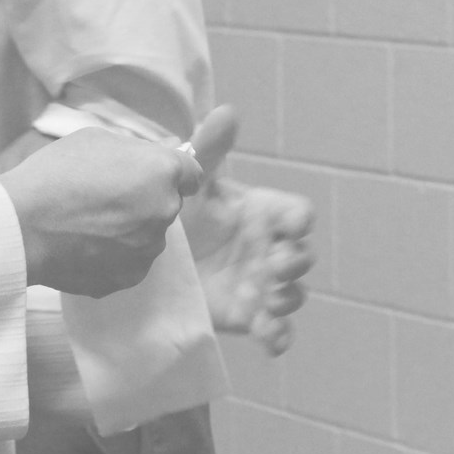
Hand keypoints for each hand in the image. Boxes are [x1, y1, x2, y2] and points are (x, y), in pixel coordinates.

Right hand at [0, 126, 201, 298]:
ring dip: (132, 231)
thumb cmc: (56, 173)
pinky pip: (129, 262)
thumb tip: (157, 155)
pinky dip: (114, 257)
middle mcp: (164, 211)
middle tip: (108, 199)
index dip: (173, 174)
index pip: (191, 174)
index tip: (154, 177)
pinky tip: (85, 247)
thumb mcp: (97, 140)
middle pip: (167, 205)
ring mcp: (148, 249)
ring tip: (91, 226)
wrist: (21, 225)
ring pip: (148, 236)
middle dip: (147, 200)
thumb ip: (135, 150)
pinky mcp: (128, 278)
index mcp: (163, 172)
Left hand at [177, 107, 315, 354]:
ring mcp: (260, 283)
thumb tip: (226, 111)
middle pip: (301, 256)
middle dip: (296, 262)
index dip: (298, 220)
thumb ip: (209, 148)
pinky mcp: (246, 314)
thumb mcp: (193, 180)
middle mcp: (269, 248)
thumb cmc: (183, 209)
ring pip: (292, 294)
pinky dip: (279, 338)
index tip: (291, 227)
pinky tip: (273, 342)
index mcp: (264, 212)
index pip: (297, 214)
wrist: (152, 251)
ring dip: (289, 300)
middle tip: (276, 266)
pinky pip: (274, 330)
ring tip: (271, 302)